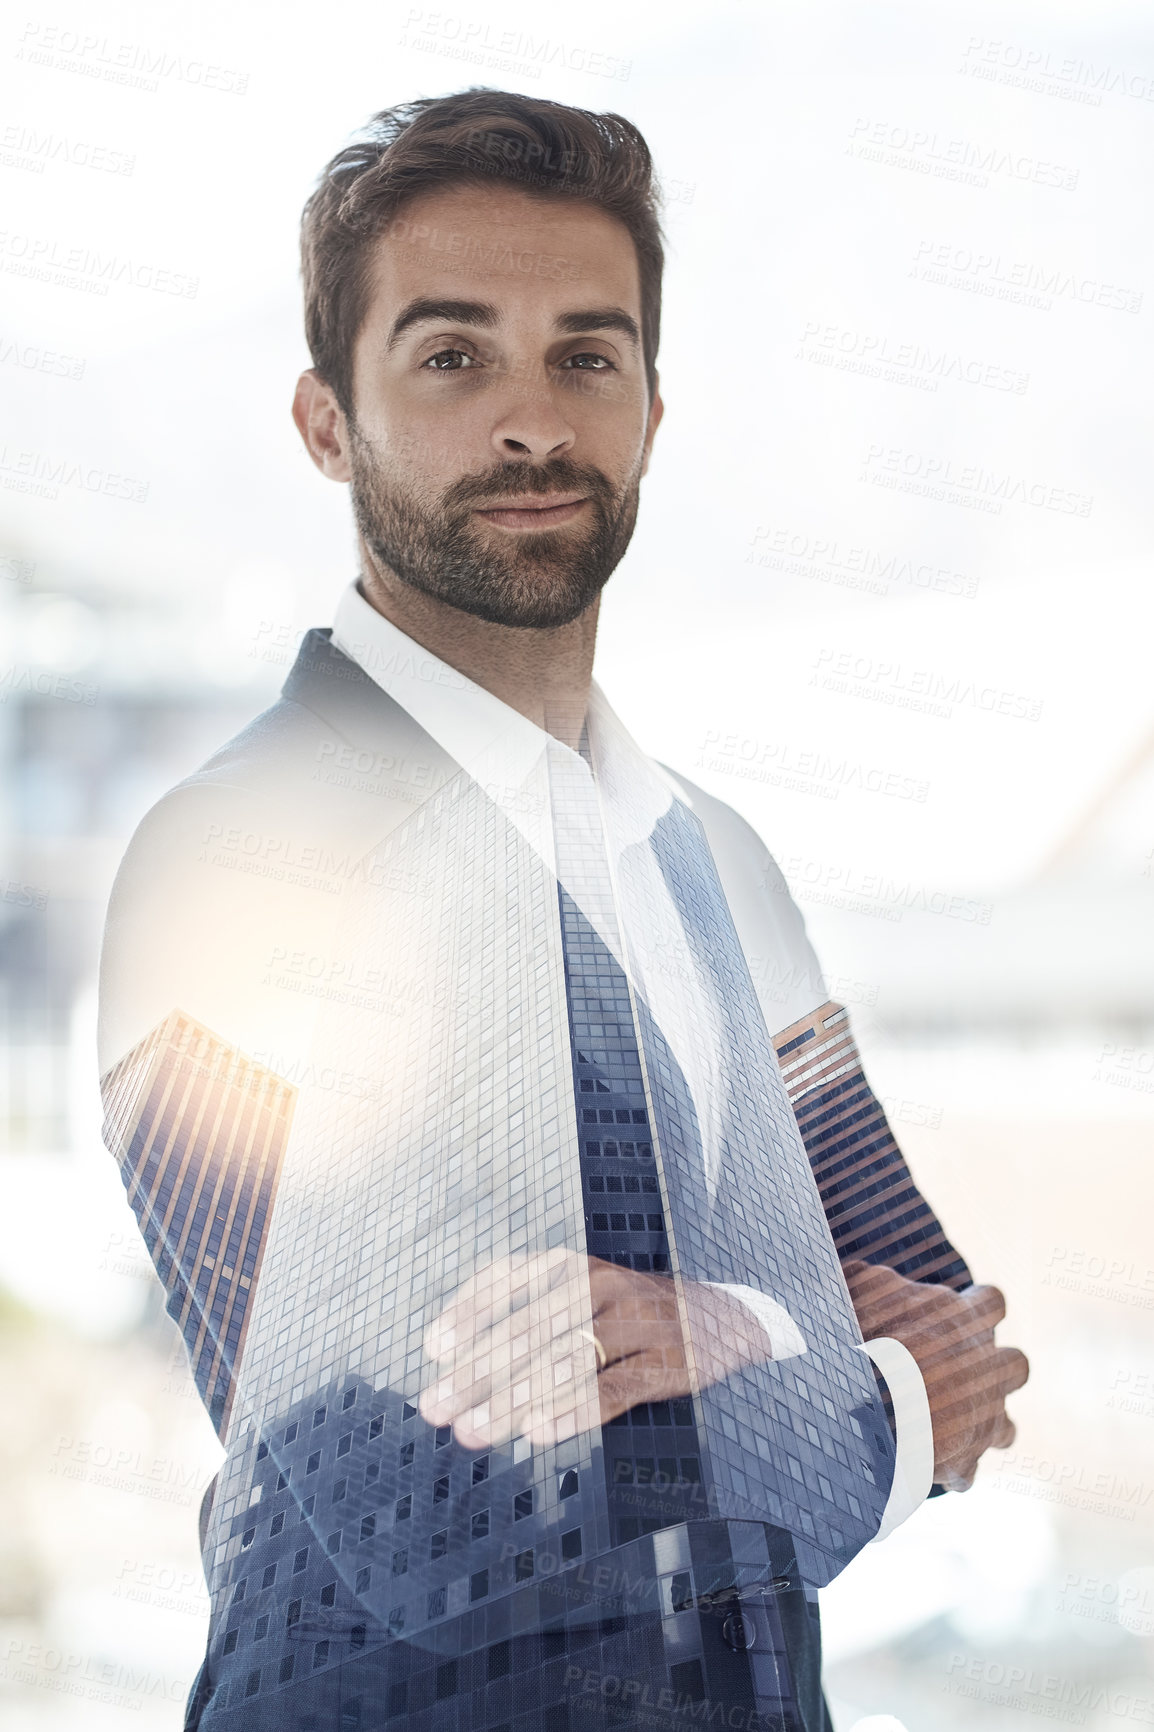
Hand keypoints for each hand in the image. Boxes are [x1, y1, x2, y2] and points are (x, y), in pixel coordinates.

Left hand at [419, 1250, 778, 1448]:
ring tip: (474, 1431)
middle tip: (437, 1407)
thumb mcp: (578, 1297)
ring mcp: (638, 1323)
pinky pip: (614, 1389)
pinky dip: (574, 1411)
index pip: (512, 1279)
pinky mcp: (667, 1363)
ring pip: (568, 1359)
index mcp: (572, 1266)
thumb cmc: (627, 1314)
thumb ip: (521, 1316)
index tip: (434, 1349)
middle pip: (532, 1328)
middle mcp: (603, 1285)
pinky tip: (538, 1431)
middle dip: (478, 1371)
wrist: (722, 1318)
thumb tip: (445, 1353)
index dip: (470, 1312)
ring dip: (514, 1398)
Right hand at [842, 1259, 1028, 1490]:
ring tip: (944, 1426)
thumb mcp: (869, 1286)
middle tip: (956, 1370)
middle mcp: (992, 1370)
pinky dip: (946, 1470)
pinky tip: (920, 1465)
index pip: (992, 1301)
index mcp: (970, 1320)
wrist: (878, 1402)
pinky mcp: (967, 1462)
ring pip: (1005, 1428)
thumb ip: (876, 1280)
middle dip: (996, 1369)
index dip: (976, 1305)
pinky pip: (966, 1472)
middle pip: (1015, 1366)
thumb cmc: (873, 1333)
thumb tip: (863, 1275)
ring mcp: (986, 1420)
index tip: (957, 1309)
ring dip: (980, 1425)